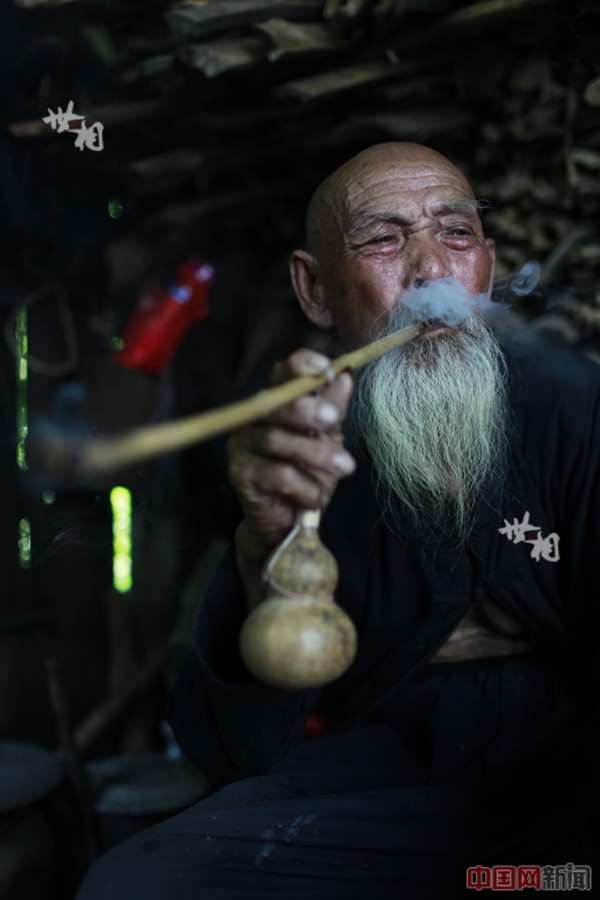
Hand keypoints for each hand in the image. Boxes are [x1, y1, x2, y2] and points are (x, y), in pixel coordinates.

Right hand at [227, 349, 354, 608]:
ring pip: (276, 440)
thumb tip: (344, 378)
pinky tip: (317, 497)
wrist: (288, 523)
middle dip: (306, 409)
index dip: (300, 366)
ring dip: (315, 454)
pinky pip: (274, 474)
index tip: (326, 368)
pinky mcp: (239, 474)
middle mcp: (253, 419)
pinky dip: (302, 486)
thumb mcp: (328, 440)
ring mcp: (242, 445)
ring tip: (345, 467)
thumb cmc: (307, 475)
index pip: (281, 374)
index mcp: (275, 403)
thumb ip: (333, 410)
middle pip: (274, 404)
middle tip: (333, 418)